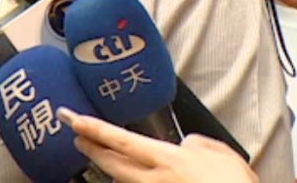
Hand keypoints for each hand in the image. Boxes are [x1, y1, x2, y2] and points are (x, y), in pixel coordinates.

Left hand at [57, 107, 256, 182]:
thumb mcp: (221, 154)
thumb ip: (198, 144)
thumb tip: (186, 144)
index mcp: (169, 160)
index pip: (122, 140)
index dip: (95, 129)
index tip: (74, 120)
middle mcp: (156, 180)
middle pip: (112, 164)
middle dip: (92, 149)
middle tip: (78, 138)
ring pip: (122, 181)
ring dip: (111, 169)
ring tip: (102, 156)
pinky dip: (130, 182)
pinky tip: (130, 176)